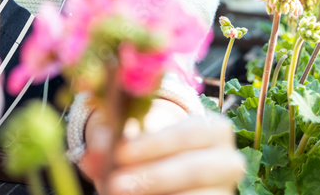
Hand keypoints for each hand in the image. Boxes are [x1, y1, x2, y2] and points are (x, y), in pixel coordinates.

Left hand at [80, 100, 245, 194]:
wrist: (169, 178)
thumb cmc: (151, 154)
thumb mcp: (133, 144)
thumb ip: (113, 146)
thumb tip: (91, 156)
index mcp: (215, 131)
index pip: (191, 132)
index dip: (155, 143)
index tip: (120, 151)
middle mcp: (228, 161)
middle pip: (196, 169)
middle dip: (154, 176)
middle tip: (116, 183)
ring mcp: (224, 192)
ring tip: (119, 193)